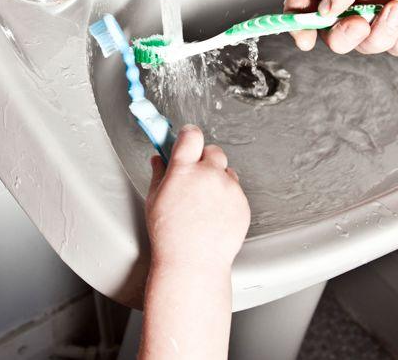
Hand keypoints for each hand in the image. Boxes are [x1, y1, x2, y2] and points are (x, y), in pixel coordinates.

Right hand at [145, 125, 250, 271]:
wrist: (193, 263)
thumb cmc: (170, 235)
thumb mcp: (154, 200)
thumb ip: (159, 173)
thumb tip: (159, 158)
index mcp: (184, 170)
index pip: (191, 135)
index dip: (188, 137)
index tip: (185, 141)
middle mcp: (209, 175)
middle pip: (213, 150)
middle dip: (204, 159)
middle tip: (194, 177)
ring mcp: (228, 189)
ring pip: (227, 171)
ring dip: (217, 178)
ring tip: (204, 202)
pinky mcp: (242, 203)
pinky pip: (236, 190)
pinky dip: (227, 197)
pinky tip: (214, 214)